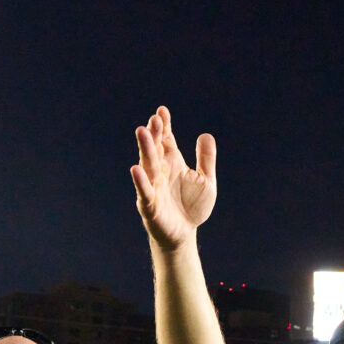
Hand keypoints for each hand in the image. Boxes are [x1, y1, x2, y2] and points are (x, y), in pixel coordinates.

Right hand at [131, 106, 217, 250]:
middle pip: (155, 149)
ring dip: (145, 149)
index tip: (162, 111)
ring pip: (147, 165)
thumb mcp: (206, 181)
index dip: (164, 126)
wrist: (184, 233)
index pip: (166, 140)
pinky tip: (136, 169)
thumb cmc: (192, 206)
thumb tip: (206, 134)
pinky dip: (141, 181)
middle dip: (154, 134)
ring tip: (142, 132)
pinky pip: (144, 191)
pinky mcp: (150, 204)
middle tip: (154, 119)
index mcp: (172, 163)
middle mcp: (160, 171)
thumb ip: (206, 159)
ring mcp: (153, 186)